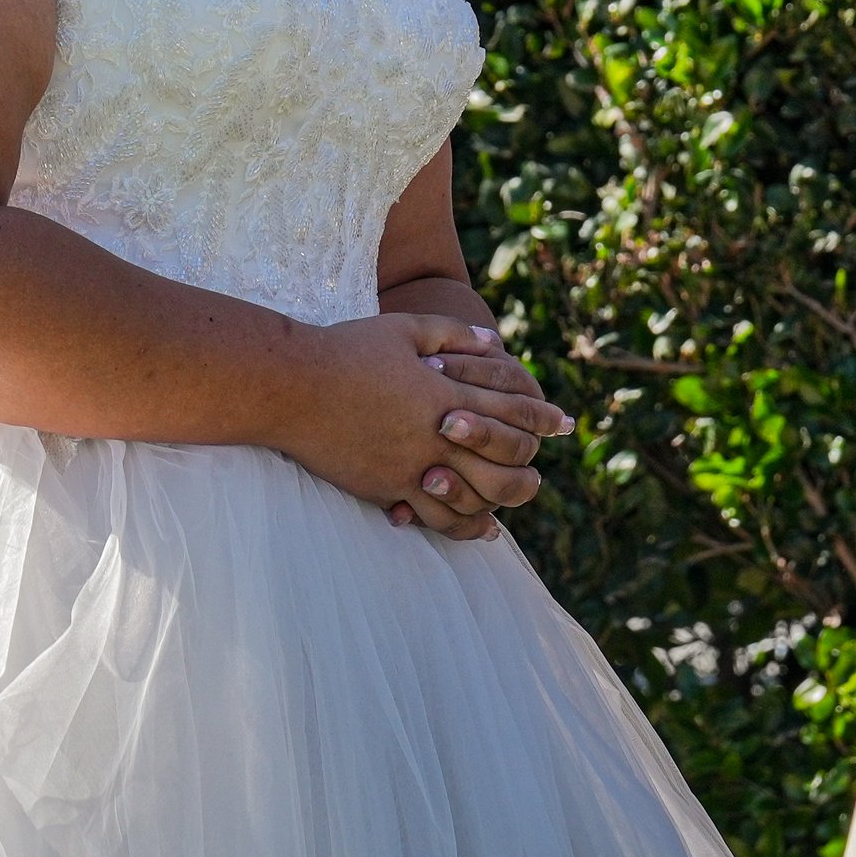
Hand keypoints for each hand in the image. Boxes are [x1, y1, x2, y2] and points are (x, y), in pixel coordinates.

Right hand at [277, 311, 569, 543]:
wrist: (292, 386)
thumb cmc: (344, 350)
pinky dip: (465, 525)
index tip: (563, 423)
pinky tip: (478, 527)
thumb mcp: (402, 329)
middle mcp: (438, 434)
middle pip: (506, 460)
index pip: (512, 408)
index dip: (542, 417)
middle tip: (540, 473)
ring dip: (503, 500)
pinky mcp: (389, 486)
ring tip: (513, 501)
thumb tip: (493, 340)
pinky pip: (437, 517)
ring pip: (478, 496)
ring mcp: (415, 465)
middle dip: (530, 466)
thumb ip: (452, 333)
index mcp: (447, 392)